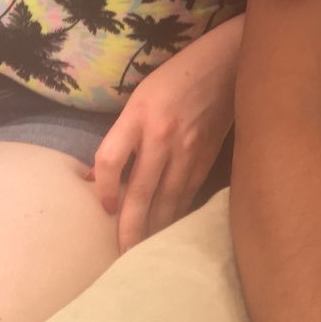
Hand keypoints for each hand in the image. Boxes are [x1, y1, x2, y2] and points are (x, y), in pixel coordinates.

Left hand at [87, 18, 239, 251]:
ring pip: (166, 200)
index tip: (104, 209)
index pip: (109, 160)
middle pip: (138, 192)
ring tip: (142, 254)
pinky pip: (188, 193)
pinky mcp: (207, 156)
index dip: (102, 189)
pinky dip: (177, 213)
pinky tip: (170, 230)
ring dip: (153, 229)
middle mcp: (162, 135)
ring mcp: (188, 149)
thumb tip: (93, 176)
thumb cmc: (176, 77)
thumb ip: (120, 135)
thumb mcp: (139, 97)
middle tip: (120, 258)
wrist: (227, 63)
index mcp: (139, 115)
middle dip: (129, 229)